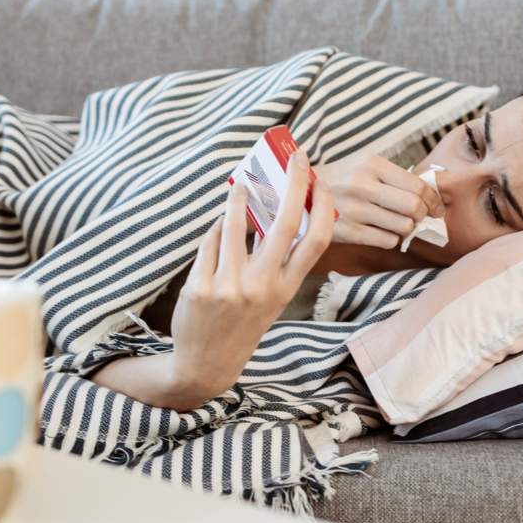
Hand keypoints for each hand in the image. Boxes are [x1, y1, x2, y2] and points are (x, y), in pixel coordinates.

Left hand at [166, 149, 335, 408]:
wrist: (206, 364)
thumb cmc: (243, 324)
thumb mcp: (272, 299)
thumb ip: (277, 261)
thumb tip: (278, 208)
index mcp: (286, 289)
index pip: (316, 240)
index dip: (322, 206)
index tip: (319, 181)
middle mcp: (262, 287)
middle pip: (285, 223)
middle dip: (291, 183)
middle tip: (292, 157)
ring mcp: (230, 287)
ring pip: (235, 224)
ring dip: (238, 197)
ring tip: (240, 185)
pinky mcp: (200, 286)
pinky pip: (210, 242)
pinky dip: (215, 229)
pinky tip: (219, 225)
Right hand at [313, 154, 444, 248]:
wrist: (301, 192)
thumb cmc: (343, 178)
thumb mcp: (367, 165)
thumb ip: (396, 177)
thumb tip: (432, 197)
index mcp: (371, 164)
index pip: (418, 185)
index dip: (433, 200)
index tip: (436, 208)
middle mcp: (362, 185)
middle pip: (414, 207)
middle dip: (423, 215)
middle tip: (421, 217)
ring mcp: (353, 210)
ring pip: (403, 226)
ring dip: (407, 228)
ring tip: (399, 223)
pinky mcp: (346, 231)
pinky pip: (387, 240)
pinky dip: (391, 238)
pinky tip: (382, 231)